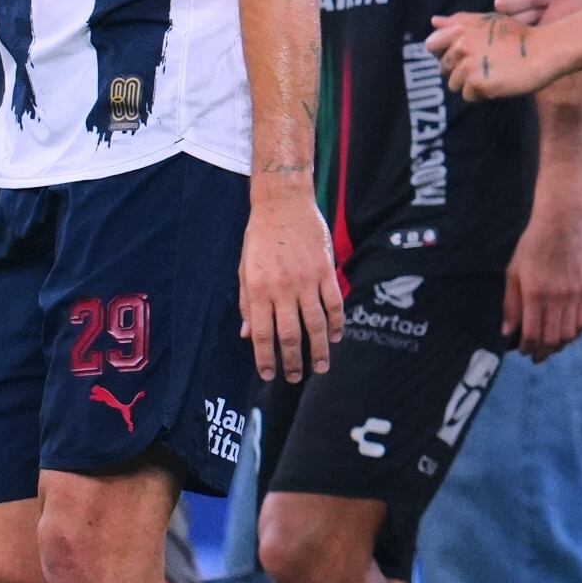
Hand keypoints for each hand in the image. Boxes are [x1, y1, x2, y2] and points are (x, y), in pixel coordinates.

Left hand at [240, 182, 343, 383]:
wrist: (283, 205)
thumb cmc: (260, 238)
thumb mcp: (245, 270)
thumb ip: (248, 304)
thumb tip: (248, 334)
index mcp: (258, 290)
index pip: (262, 333)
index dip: (265, 358)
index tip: (269, 375)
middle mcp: (282, 288)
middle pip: (290, 334)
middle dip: (293, 360)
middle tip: (297, 377)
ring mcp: (307, 280)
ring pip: (315, 323)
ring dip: (319, 348)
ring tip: (321, 367)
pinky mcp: (325, 271)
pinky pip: (334, 302)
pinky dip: (336, 322)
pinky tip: (336, 336)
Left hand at [430, 11, 561, 102]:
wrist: (544, 51)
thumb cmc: (519, 36)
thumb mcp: (488, 21)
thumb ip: (459, 21)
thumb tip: (434, 22)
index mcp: (461, 29)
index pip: (431, 45)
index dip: (443, 52)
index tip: (462, 55)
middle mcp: (460, 46)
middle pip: (443, 68)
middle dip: (459, 70)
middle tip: (483, 66)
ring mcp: (468, 66)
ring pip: (454, 84)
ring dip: (469, 84)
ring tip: (490, 76)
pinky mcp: (478, 84)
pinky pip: (468, 96)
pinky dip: (480, 94)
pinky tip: (496, 84)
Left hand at [503, 206, 581, 353]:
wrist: (562, 224)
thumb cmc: (532, 246)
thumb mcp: (513, 272)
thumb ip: (510, 304)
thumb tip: (507, 331)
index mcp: (535, 294)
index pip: (532, 333)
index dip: (526, 347)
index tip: (521, 351)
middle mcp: (556, 298)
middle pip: (551, 339)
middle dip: (542, 352)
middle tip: (535, 356)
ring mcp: (574, 295)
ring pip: (568, 334)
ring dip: (558, 346)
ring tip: (551, 347)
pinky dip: (575, 334)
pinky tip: (567, 335)